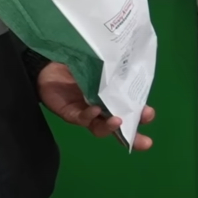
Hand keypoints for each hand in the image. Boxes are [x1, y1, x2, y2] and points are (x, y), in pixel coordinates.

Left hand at [36, 62, 154, 149]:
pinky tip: (95, 110)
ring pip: (100, 127)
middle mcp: (100, 109)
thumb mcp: (94, 64)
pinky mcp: (69, 113)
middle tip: (145, 139)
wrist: (47, 65)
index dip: (139, 116)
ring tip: (118, 122)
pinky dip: (89, 115)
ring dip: (110, 127)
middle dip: (132, 133)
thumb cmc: (73, 64)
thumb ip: (108, 68)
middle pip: (118, 126)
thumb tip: (128, 59)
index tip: (150, 115)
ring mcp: (85, 113)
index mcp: (109, 98)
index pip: (128, 110)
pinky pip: (81, 118)